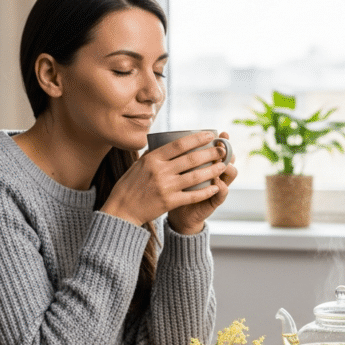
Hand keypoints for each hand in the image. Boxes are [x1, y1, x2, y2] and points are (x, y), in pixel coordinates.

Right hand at [100, 131, 232, 228]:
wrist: (121, 210)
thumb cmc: (130, 186)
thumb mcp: (139, 165)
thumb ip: (154, 154)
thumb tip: (168, 142)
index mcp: (152, 158)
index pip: (179, 144)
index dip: (197, 138)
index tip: (210, 134)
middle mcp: (160, 171)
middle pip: (191, 159)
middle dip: (210, 153)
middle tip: (223, 149)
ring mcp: (165, 187)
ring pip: (196, 176)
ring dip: (213, 170)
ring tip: (223, 166)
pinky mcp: (169, 202)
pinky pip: (193, 195)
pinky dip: (206, 191)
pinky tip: (216, 187)